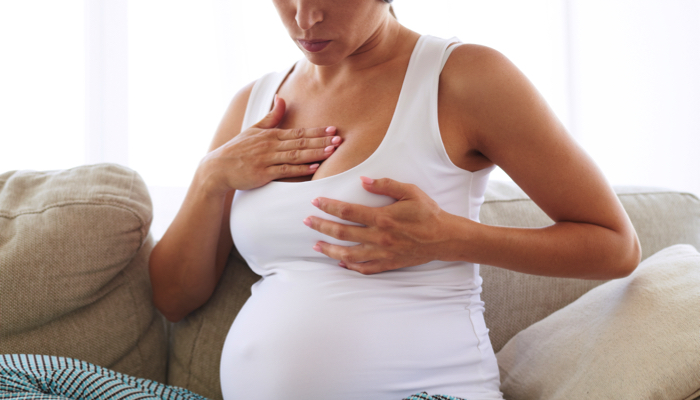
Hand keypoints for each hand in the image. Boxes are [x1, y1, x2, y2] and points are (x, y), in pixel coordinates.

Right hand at [200, 96, 340, 194]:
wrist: (218, 168)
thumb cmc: (238, 149)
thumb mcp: (253, 129)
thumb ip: (271, 117)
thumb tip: (282, 98)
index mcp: (270, 135)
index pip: (298, 132)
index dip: (316, 131)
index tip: (332, 129)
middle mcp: (270, 145)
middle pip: (300, 142)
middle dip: (321, 141)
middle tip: (339, 139)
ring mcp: (267, 159)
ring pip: (295, 155)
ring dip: (315, 153)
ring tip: (331, 151)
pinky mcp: (263, 174)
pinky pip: (285, 171)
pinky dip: (300, 169)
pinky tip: (314, 168)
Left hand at [303, 177, 453, 273]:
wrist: (444, 238)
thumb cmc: (428, 213)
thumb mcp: (410, 192)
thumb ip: (386, 185)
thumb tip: (363, 181)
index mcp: (383, 218)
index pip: (348, 211)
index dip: (329, 206)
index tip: (316, 202)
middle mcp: (379, 237)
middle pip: (343, 233)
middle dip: (322, 226)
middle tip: (307, 221)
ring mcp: (383, 253)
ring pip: (349, 254)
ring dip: (330, 249)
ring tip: (315, 245)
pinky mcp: (388, 264)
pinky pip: (364, 268)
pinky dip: (350, 267)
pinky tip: (340, 263)